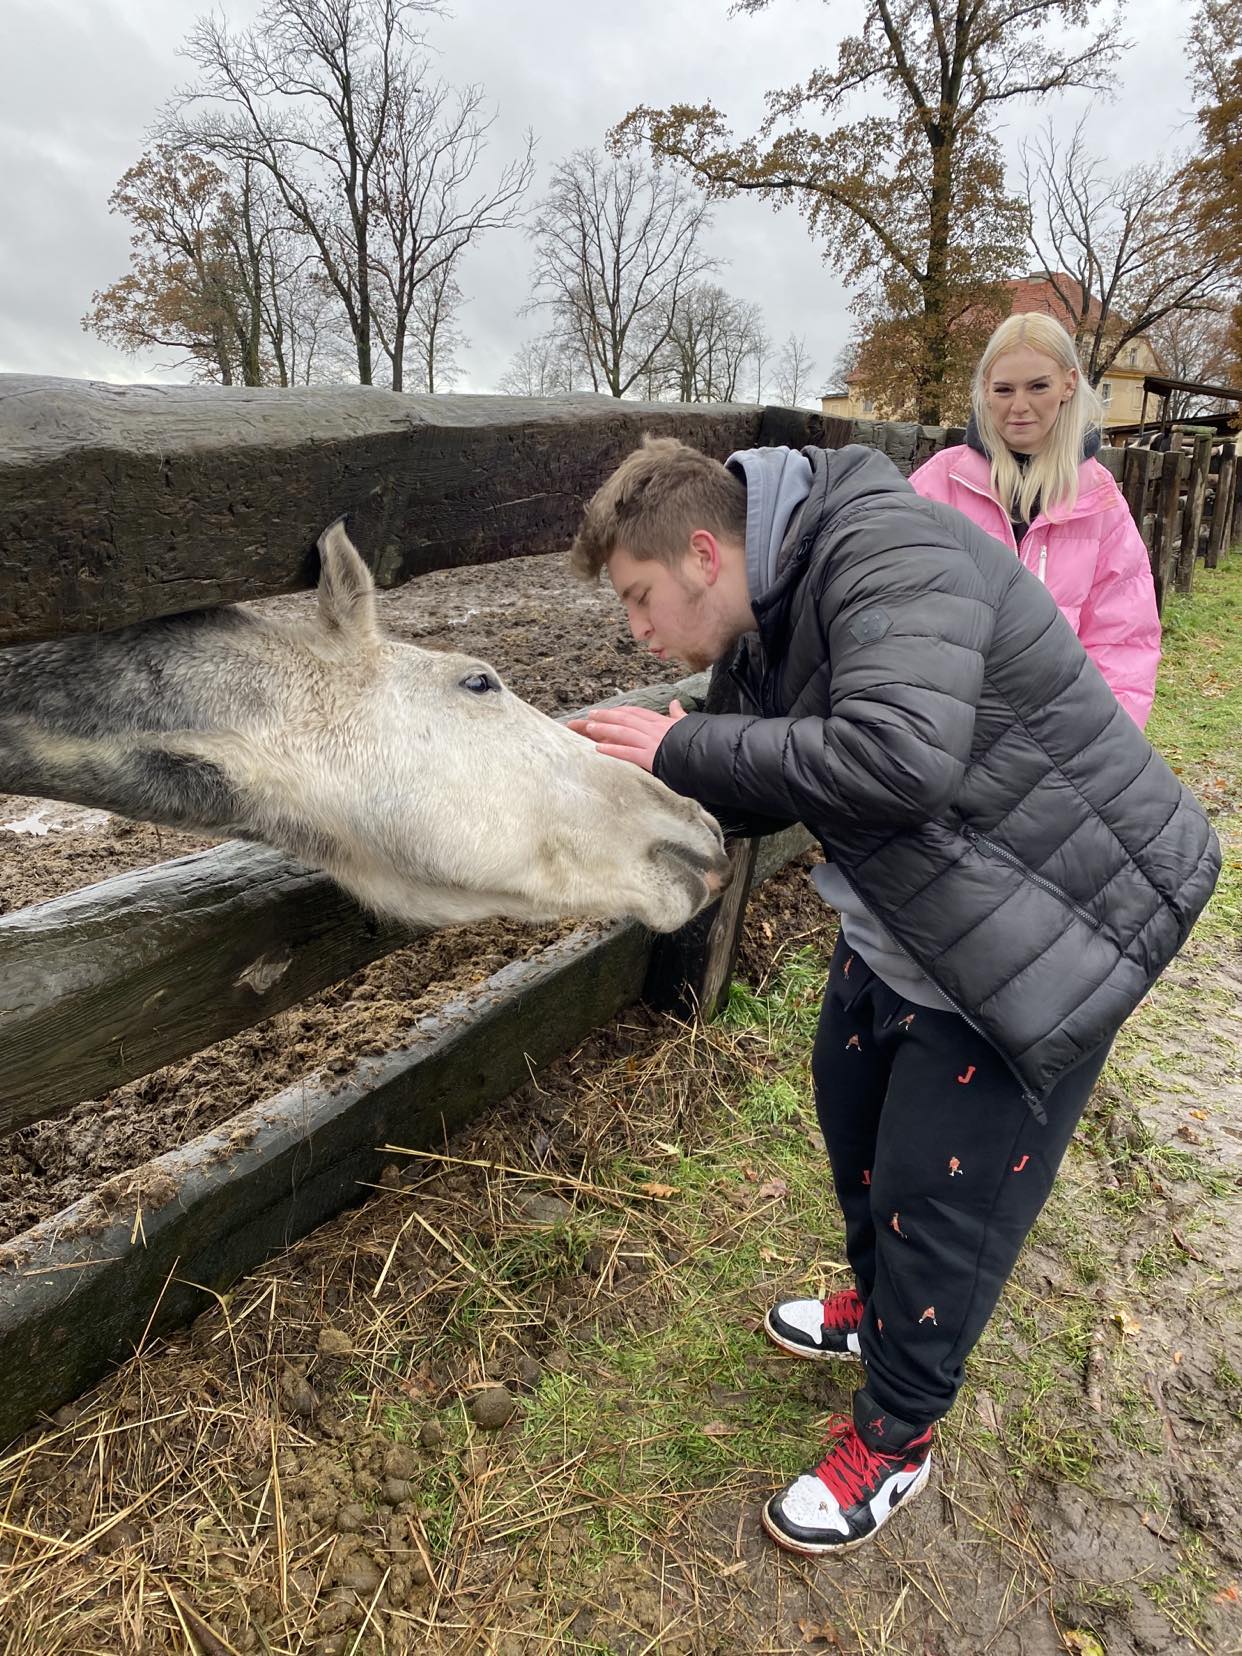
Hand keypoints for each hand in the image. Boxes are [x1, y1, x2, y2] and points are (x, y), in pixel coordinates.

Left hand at [567, 699, 687, 772]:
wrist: (709, 753)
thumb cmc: (699, 741)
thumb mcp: (688, 723)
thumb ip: (679, 714)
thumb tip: (676, 703)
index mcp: (662, 722)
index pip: (637, 713)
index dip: (621, 711)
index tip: (609, 711)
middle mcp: (654, 729)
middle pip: (625, 718)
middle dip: (606, 716)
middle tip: (590, 715)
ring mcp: (651, 742)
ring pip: (623, 731)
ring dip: (604, 728)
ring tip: (589, 726)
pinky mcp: (650, 756)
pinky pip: (627, 752)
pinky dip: (612, 749)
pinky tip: (599, 748)